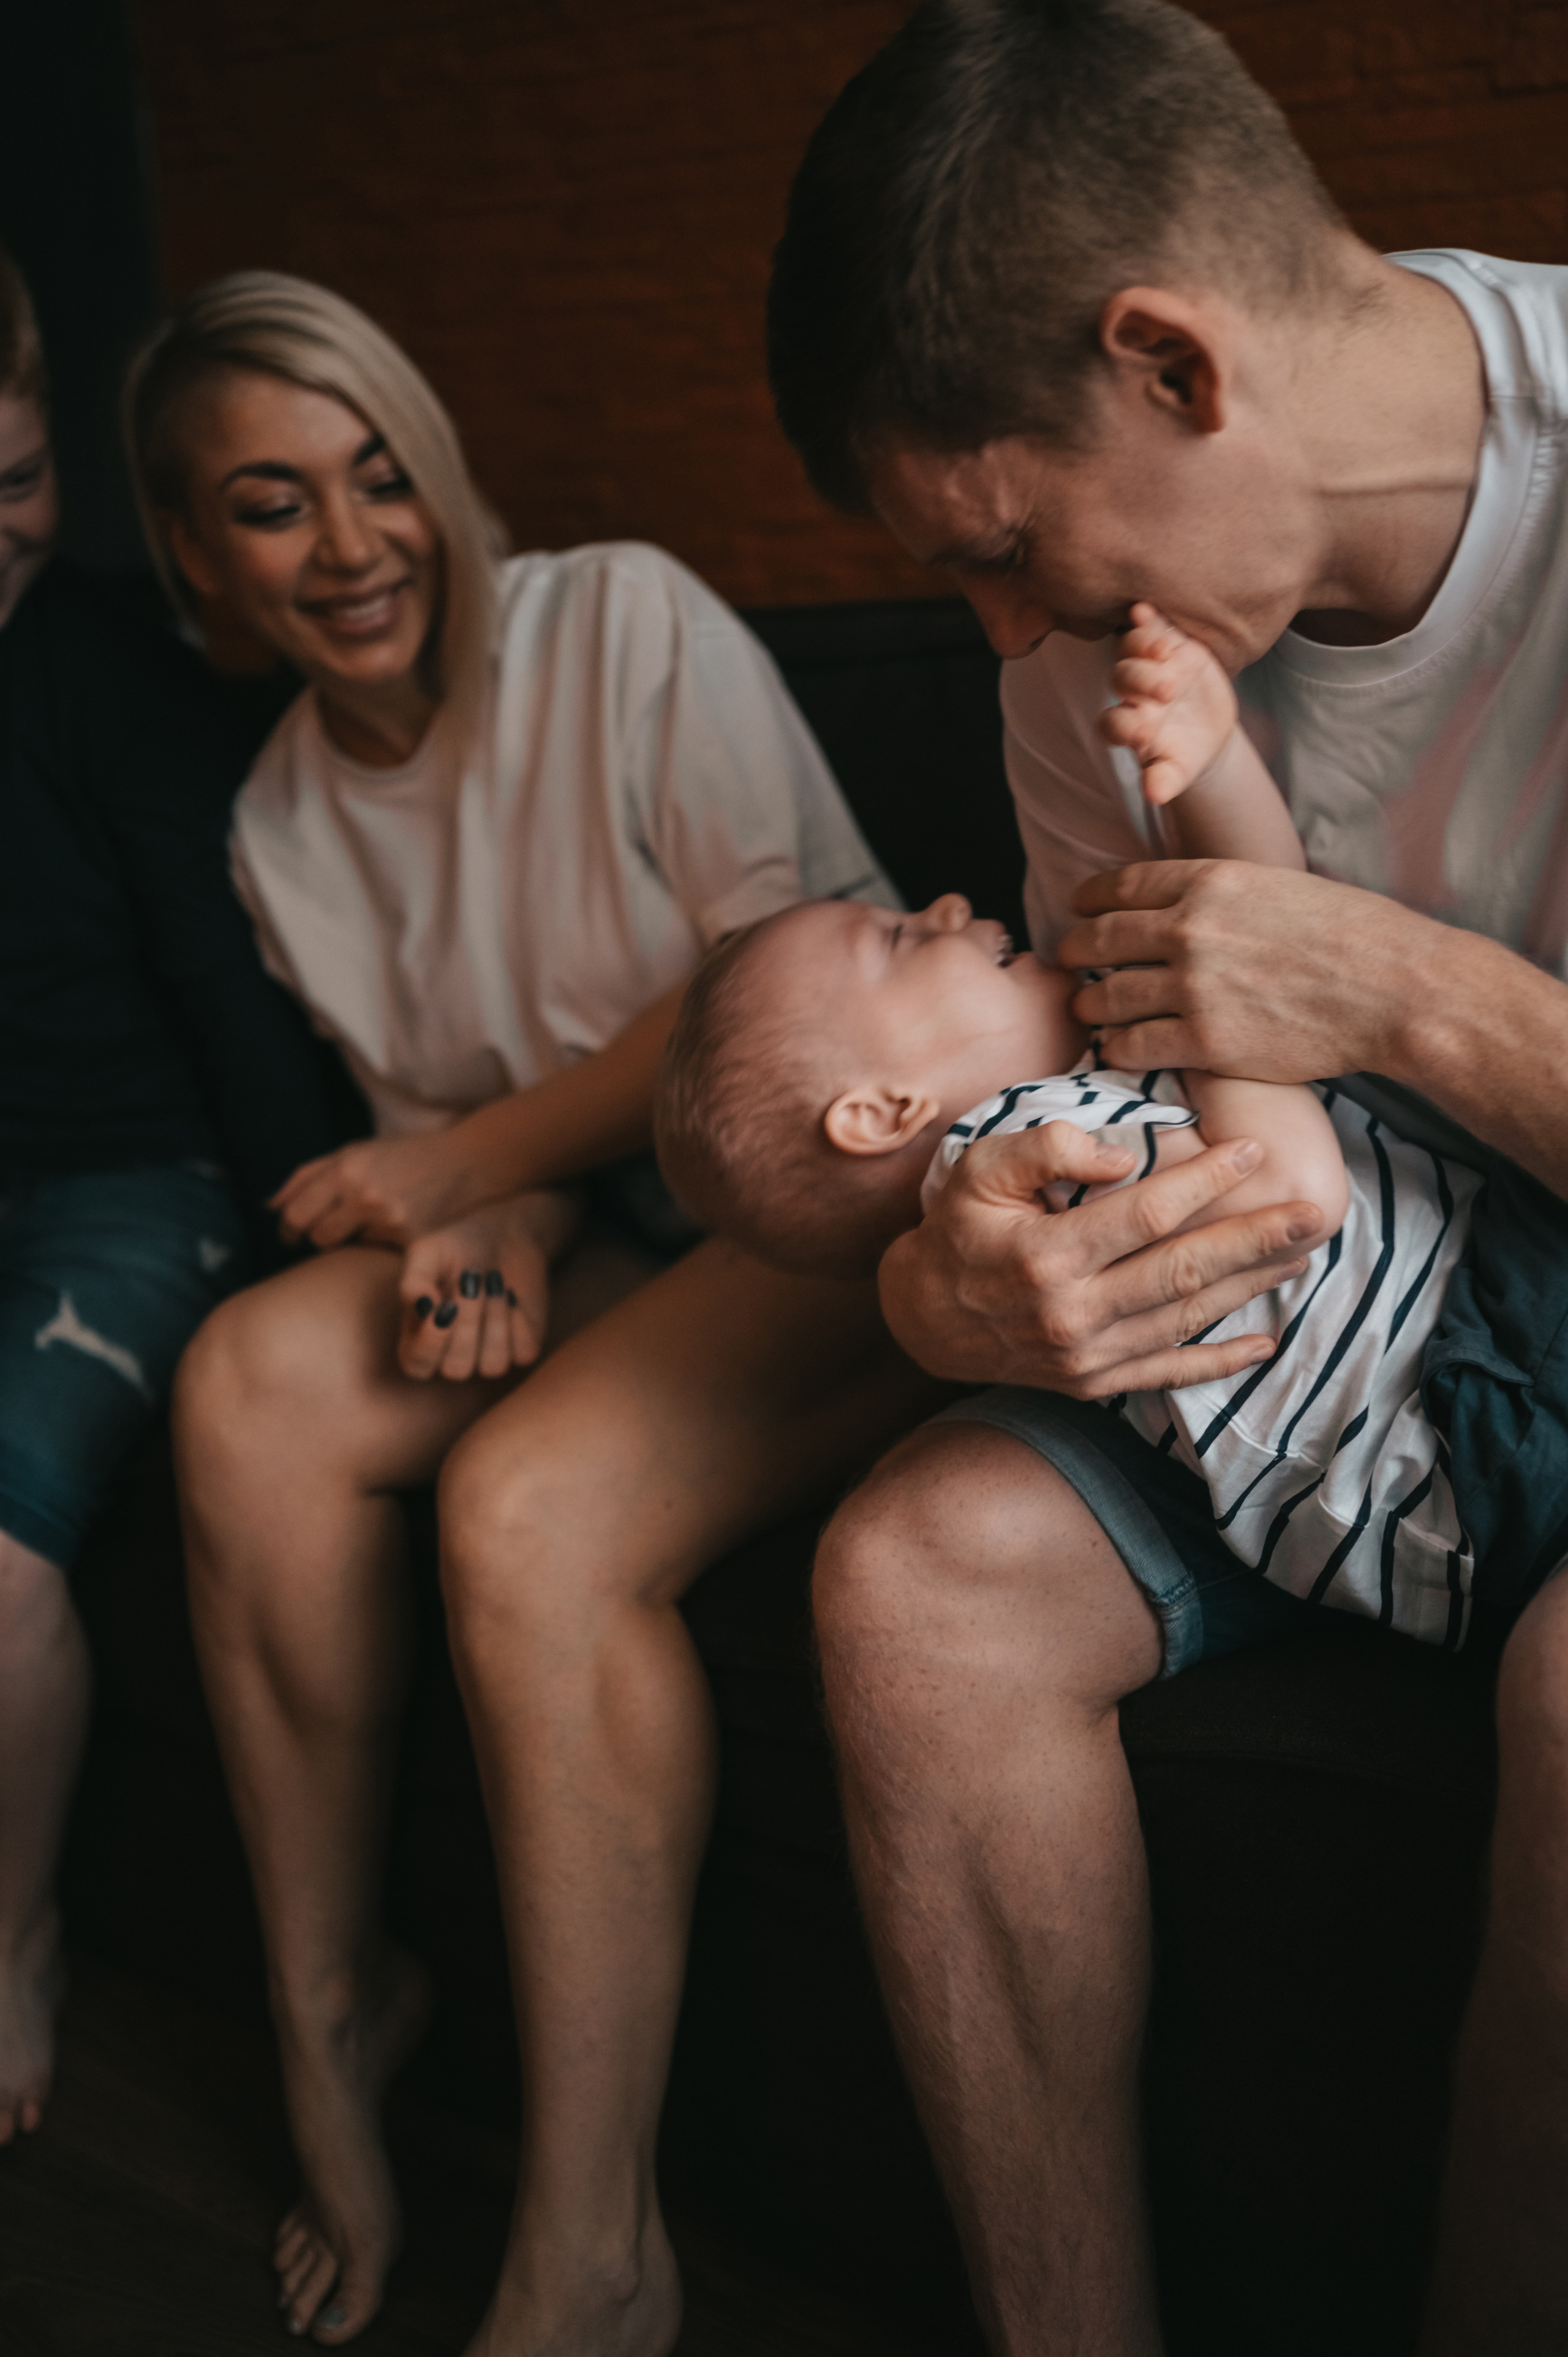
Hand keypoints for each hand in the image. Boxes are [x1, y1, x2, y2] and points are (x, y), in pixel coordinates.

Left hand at [272, 1131, 476, 1249]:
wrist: (470, 1161)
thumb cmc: (408, 1155)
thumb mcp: (355, 1151)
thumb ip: (308, 1176)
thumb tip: (270, 1206)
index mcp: (346, 1169)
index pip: (295, 1214)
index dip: (289, 1228)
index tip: (293, 1233)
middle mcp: (364, 1195)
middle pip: (318, 1237)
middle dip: (319, 1237)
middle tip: (332, 1232)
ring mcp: (390, 1221)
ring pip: (348, 1249)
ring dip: (353, 1240)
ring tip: (372, 1224)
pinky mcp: (412, 1241)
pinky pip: (378, 1254)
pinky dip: (382, 1245)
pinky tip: (397, 1229)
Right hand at [397, 1192, 578, 1381]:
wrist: (504, 1236)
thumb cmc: (456, 1247)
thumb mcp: (426, 1254)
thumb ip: (415, 1283)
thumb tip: (423, 1310)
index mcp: (419, 1339)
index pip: (418, 1366)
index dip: (430, 1346)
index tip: (444, 1310)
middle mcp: (451, 1356)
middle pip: (457, 1369)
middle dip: (468, 1323)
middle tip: (473, 1281)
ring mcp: (488, 1356)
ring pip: (492, 1365)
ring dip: (495, 1319)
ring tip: (494, 1283)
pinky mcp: (522, 1349)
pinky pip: (523, 1354)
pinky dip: (519, 1322)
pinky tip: (512, 1298)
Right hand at [878, 1121, 1317, 1397]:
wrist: (924, 1317)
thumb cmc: (960, 1228)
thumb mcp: (980, 1170)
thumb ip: (1046, 1148)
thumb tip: (1118, 1159)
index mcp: (1046, 1257)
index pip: (1143, 1215)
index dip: (1202, 1182)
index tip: (1250, 1151)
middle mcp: (1072, 1315)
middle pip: (1182, 1271)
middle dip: (1254, 1238)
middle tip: (1315, 1212)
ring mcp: (1086, 1357)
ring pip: (1186, 1318)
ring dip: (1250, 1286)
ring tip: (1300, 1253)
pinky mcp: (1093, 1383)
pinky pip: (1168, 1373)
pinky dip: (1220, 1362)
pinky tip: (1265, 1343)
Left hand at [1059, 859, 1425, 1082]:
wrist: (1393, 989)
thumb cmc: (1352, 937)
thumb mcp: (1278, 887)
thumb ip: (1222, 894)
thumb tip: (1183, 904)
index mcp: (1210, 880)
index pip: (1121, 886)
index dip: (1090, 901)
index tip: (1079, 910)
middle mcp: (1192, 927)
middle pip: (1100, 939)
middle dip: (1076, 953)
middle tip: (1068, 963)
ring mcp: (1194, 986)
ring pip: (1107, 997)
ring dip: (1091, 1007)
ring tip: (1090, 1012)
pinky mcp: (1206, 1040)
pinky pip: (1132, 1046)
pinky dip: (1116, 1048)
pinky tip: (1117, 1049)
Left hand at [1099, 602, 1238, 806]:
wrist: (1207, 729)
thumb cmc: (1184, 753)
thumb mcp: (1179, 771)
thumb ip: (1165, 780)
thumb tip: (1155, 796)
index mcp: (1127, 724)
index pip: (1113, 723)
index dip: (1124, 726)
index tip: (1145, 733)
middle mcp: (1130, 691)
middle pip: (1123, 679)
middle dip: (1140, 682)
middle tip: (1166, 691)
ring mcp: (1148, 663)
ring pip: (1132, 649)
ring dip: (1142, 646)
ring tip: (1163, 650)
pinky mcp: (1170, 642)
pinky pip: (1152, 626)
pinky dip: (1148, 619)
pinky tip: (1143, 610)